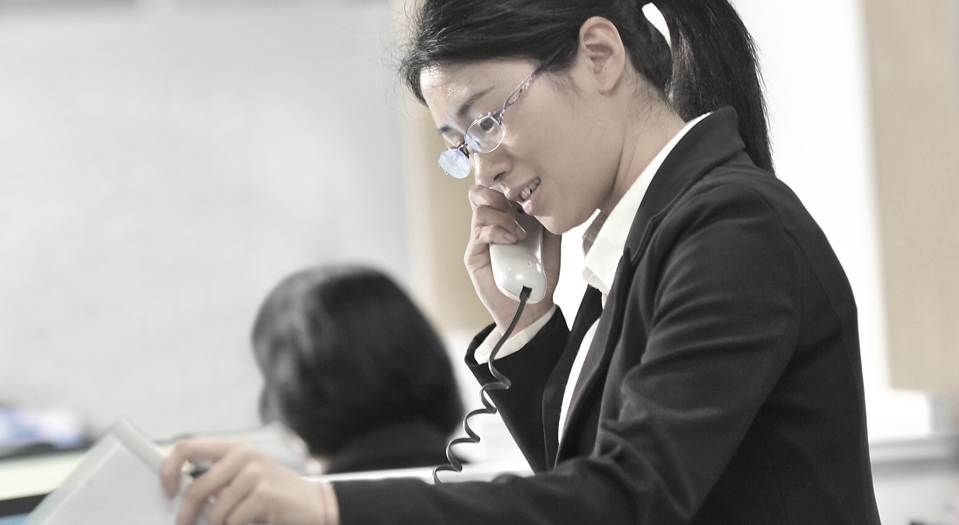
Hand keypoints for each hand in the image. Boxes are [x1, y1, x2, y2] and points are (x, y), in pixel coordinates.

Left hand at [160, 439, 337, 524]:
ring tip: (239, 518)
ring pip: (214, 510)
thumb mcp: (244, 478)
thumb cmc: (273, 494)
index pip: (186, 447)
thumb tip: (180, 494)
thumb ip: (217, 480)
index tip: (168, 491)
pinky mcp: (264, 493)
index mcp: (234, 448)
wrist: (313, 504)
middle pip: (195, 488)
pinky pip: (232, 520)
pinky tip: (256, 518)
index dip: (168, 469)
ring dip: (221, 523)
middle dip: (186, 515)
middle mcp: (243, 455)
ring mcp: (255, 472)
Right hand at [465, 184, 560, 332]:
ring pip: (479, 209)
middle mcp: (491, 225)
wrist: (531, 306)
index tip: (524, 194)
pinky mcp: (475, 255)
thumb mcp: (551, 244)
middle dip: (498, 193)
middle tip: (516, 208)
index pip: (496, 189)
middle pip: (479, 192)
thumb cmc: (539, 277)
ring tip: (519, 234)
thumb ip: (549, 222)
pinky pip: (480, 232)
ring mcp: (481, 240)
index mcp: (507, 218)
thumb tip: (553, 200)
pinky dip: (497, 231)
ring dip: (503, 217)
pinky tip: (512, 240)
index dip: (505, 184)